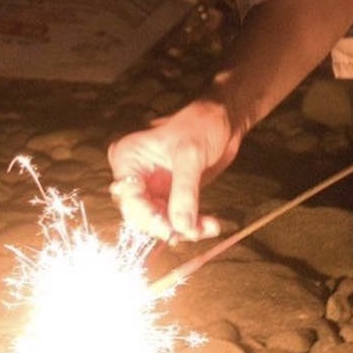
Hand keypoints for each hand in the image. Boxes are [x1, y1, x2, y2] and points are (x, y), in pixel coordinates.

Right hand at [107, 97, 244, 242]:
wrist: (225, 119)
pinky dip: (193, 224)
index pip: (129, 197)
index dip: (148, 217)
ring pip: (160, 220)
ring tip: (209, 228)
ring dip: (185, 229)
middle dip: (167, 226)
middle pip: (141, 214)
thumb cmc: (202, 124)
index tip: (170, 231)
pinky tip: (211, 225)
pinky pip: (175, 218)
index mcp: (128, 158)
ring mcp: (152, 187)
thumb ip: (184, 191)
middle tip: (191, 233)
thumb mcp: (191, 155)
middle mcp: (135, 175)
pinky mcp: (169, 195)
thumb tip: (181, 228)